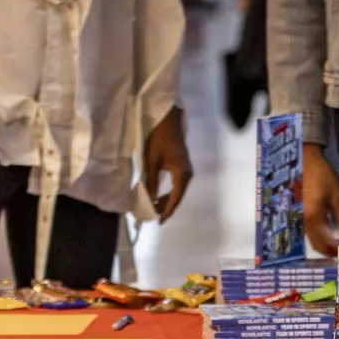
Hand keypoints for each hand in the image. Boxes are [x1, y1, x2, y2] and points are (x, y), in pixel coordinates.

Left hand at [142, 106, 193, 223]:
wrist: (167, 118)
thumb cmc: (158, 136)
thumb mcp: (151, 160)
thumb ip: (151, 181)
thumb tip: (150, 199)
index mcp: (182, 173)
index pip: (175, 198)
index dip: (167, 210)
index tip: (158, 221)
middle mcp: (188, 173)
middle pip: (178, 196)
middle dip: (167, 207)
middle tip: (154, 215)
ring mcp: (187, 169)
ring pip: (178, 191)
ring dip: (168, 199)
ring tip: (155, 206)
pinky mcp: (183, 166)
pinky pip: (178, 184)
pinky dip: (170, 192)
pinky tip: (160, 194)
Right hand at [301, 142, 338, 256]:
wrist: (305, 162)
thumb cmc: (323, 177)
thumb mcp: (337, 197)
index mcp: (314, 217)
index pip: (326, 242)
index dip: (338, 250)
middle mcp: (304, 222)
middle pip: (316, 245)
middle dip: (330, 252)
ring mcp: (300, 219)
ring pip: (312, 240)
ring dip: (324, 246)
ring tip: (338, 244)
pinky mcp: (299, 215)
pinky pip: (309, 233)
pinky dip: (319, 238)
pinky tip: (329, 235)